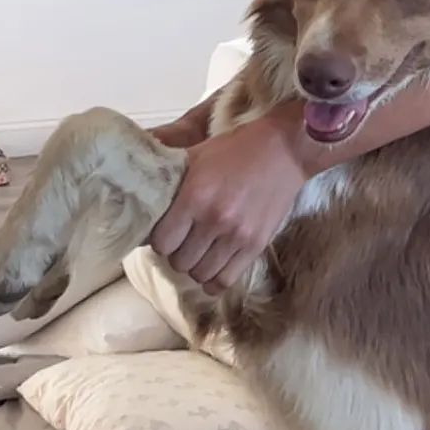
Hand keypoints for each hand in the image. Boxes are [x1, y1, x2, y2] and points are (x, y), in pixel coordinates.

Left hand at [149, 113, 308, 294]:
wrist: (285, 149)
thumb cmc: (236, 149)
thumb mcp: (197, 155)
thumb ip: (172, 179)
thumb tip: (145, 198)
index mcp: (195, 196)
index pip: (161, 243)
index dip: (160, 240)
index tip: (166, 231)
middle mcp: (214, 220)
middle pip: (179, 262)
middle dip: (177, 253)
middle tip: (184, 240)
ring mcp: (238, 235)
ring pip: (200, 275)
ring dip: (195, 266)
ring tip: (200, 252)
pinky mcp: (257, 244)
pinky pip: (225, 280)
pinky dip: (214, 280)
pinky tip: (213, 267)